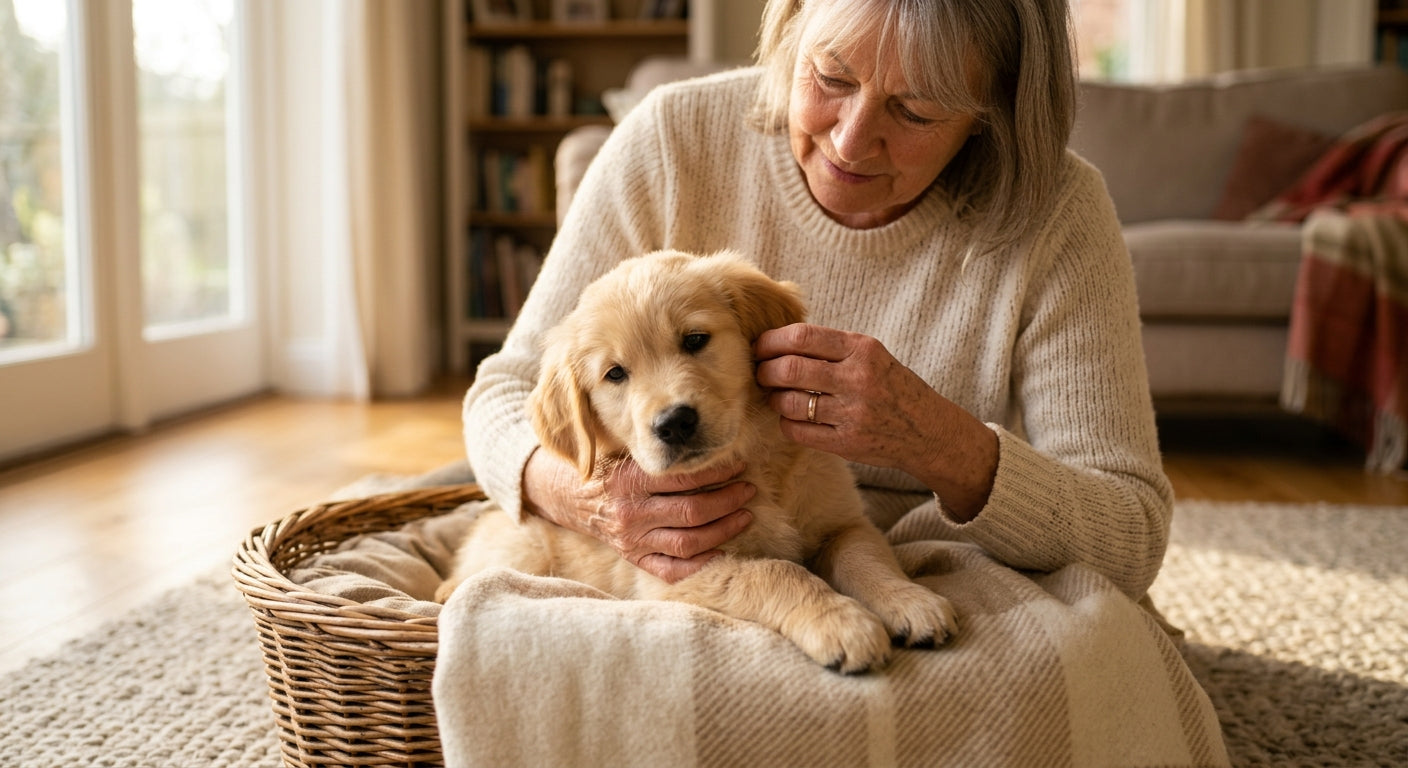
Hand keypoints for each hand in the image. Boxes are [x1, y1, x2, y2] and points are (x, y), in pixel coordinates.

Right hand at [522, 448, 755, 581]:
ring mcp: (632, 539)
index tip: (738, 465)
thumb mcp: (623, 451)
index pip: (683, 478)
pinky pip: (671, 569)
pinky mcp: (634, 558)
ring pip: (688, 542)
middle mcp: (631, 512)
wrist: (566, 495)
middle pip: (692, 511)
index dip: (717, 472)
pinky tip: (721, 551)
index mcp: (628, 481)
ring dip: (723, 530)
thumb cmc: (604, 467)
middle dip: (728, 501)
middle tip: (748, 490)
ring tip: (743, 516)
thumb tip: (701, 437)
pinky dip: (699, 564)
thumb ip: (655, 450)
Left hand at [753, 323, 996, 519]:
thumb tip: (776, 340)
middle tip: (761, 373)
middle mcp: (858, 378)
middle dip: (765, 371)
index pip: (801, 337)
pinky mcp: (846, 443)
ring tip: (777, 396)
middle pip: (789, 369)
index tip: (759, 347)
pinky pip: (797, 431)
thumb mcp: (871, 354)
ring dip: (774, 399)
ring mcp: (852, 413)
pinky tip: (791, 418)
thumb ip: (831, 346)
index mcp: (862, 349)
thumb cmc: (890, 387)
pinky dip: (785, 423)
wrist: (928, 430)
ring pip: (789, 403)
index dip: (770, 341)